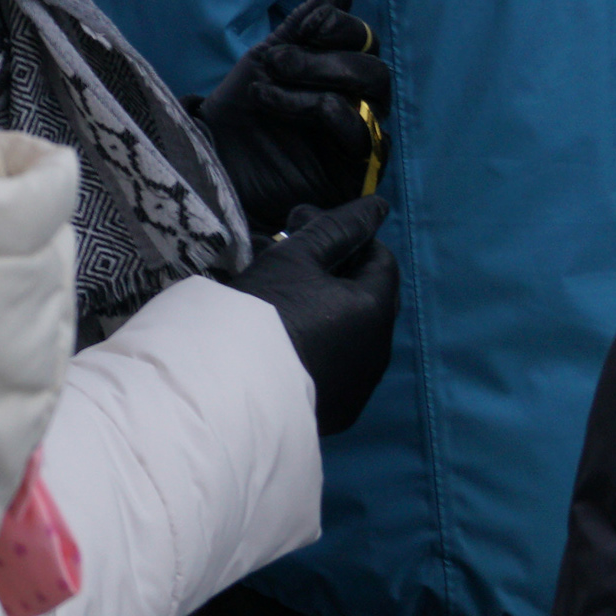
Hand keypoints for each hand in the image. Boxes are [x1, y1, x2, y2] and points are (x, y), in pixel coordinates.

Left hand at [196, 0, 389, 221]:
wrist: (212, 163)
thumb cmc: (238, 113)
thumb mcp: (266, 60)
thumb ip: (306, 24)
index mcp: (336, 74)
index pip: (363, 39)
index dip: (340, 25)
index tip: (306, 26)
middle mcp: (356, 105)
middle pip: (374, 69)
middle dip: (325, 59)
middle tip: (274, 62)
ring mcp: (358, 139)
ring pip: (372, 99)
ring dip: (318, 83)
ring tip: (265, 90)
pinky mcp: (356, 172)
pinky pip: (366, 137)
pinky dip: (327, 113)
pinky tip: (283, 111)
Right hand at [222, 198, 399, 435]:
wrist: (234, 389)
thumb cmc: (267, 311)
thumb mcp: (295, 258)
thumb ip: (337, 228)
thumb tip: (377, 205)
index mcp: (376, 309)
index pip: (381, 259)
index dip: (349, 237)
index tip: (303, 227)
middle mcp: (380, 348)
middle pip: (368, 297)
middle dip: (337, 272)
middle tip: (291, 259)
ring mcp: (361, 384)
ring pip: (353, 332)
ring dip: (328, 309)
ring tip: (282, 299)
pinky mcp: (340, 410)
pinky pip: (338, 365)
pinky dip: (321, 344)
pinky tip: (285, 340)